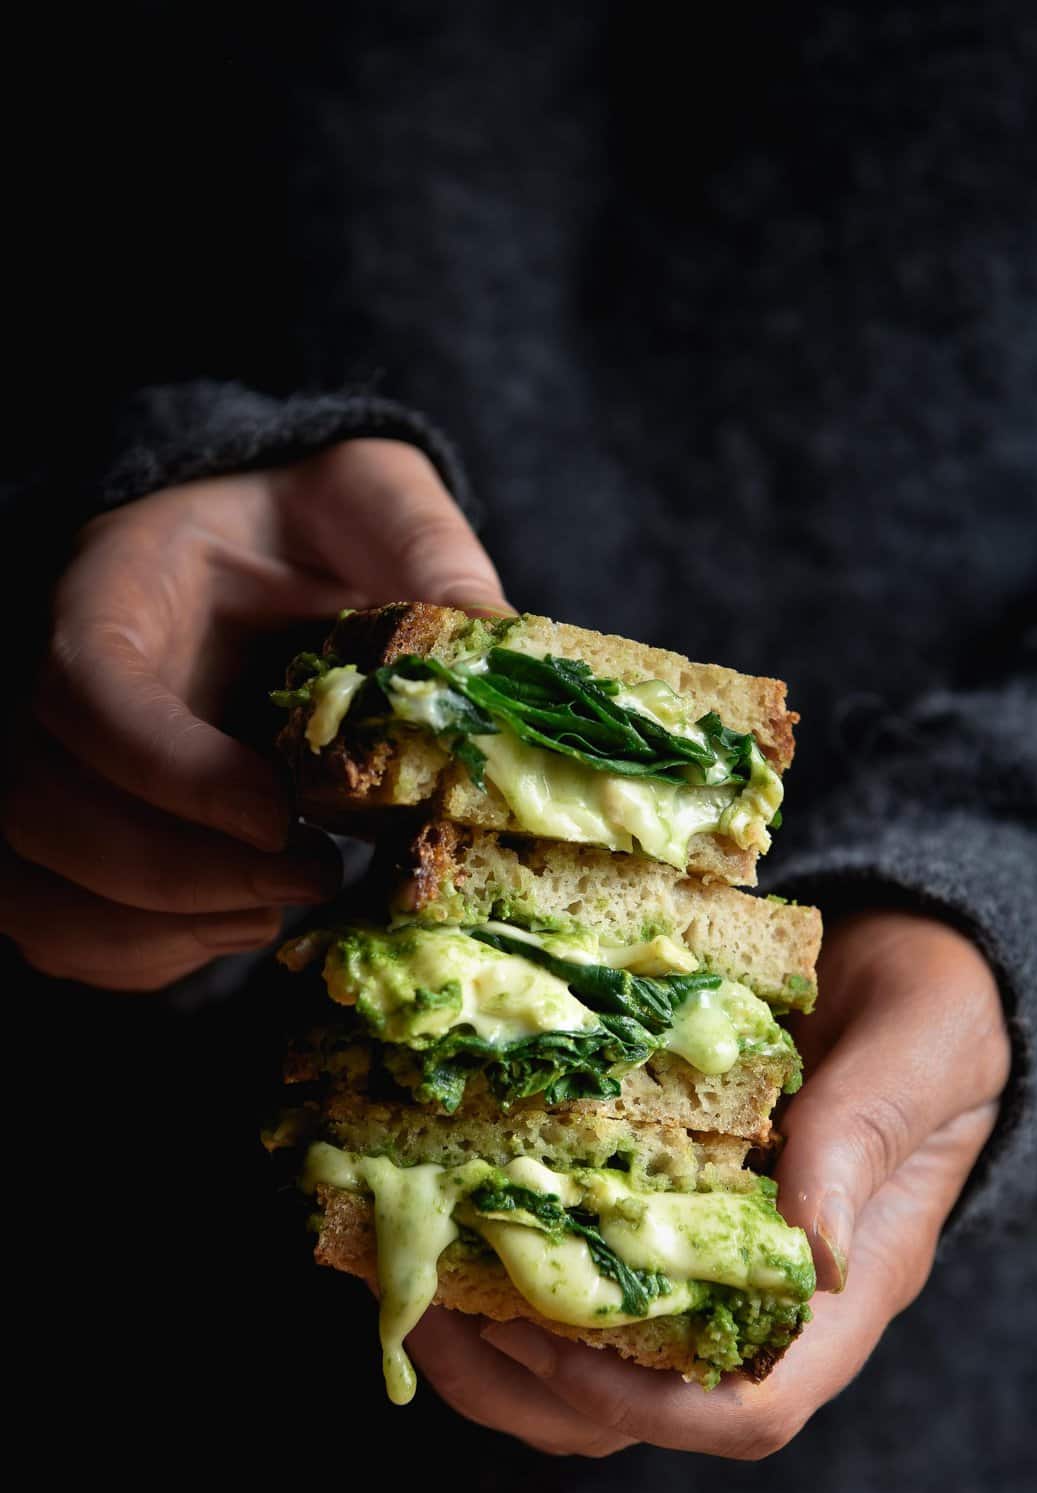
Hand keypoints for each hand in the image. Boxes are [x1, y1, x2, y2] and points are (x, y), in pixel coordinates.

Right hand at [1, 439, 509, 988]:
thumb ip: (423, 550)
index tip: (278, 815)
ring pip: (31, 886)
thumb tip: (496, 638)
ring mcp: (58, 766)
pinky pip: (56, 928)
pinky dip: (142, 957)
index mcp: (115, 589)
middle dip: (174, 875)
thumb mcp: (373, 498)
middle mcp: (58, 684)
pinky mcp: (77, 833)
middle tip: (307, 878)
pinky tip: (243, 926)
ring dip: (156, 928)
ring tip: (275, 914)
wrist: (261, 550)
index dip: (172, 772)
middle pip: (40, 808)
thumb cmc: (310, 522)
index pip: (86, 691)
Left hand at [408, 911, 1011, 1456]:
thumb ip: (866, 1137)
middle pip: (640, 1414)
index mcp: (846, 1292)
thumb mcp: (920, 1052)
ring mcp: (713, 1267)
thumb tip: (816, 1255)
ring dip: (495, 1343)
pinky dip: (509, 1264)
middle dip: (526, 1384)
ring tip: (414, 1273)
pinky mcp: (669, 1217)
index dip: (638, 1399)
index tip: (545, 1332)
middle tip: (432, 1306)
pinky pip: (583, 1280)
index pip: (749, 1410)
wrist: (919, 966)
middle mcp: (770, 1305)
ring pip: (593, 1367)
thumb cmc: (937, 1010)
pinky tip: (449, 1212)